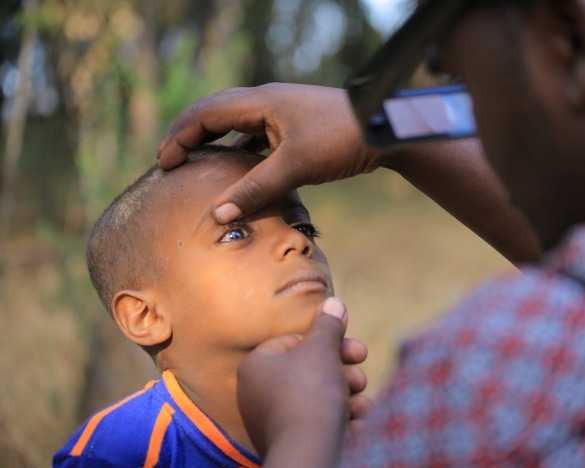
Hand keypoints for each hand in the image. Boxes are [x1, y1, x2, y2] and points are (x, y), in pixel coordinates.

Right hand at [156, 84, 382, 222]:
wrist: (384, 128)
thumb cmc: (342, 140)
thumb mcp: (297, 167)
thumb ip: (256, 189)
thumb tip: (218, 214)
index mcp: (260, 102)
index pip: (205, 114)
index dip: (180, 136)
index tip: (164, 164)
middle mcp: (265, 101)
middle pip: (214, 113)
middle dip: (188, 135)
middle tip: (169, 161)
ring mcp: (279, 111)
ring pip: (234, 123)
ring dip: (213, 141)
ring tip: (195, 165)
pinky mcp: (293, 125)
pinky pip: (255, 134)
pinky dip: (238, 149)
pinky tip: (236, 168)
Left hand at [237, 297, 367, 467]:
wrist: (309, 453)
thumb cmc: (311, 392)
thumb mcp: (322, 349)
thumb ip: (328, 324)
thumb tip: (333, 301)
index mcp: (257, 366)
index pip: (294, 342)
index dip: (327, 340)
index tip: (352, 344)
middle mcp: (258, 394)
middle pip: (308, 370)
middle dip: (342, 369)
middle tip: (361, 368)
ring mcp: (272, 421)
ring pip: (318, 398)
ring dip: (347, 395)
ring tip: (363, 402)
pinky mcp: (290, 442)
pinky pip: (317, 423)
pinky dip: (340, 420)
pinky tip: (358, 422)